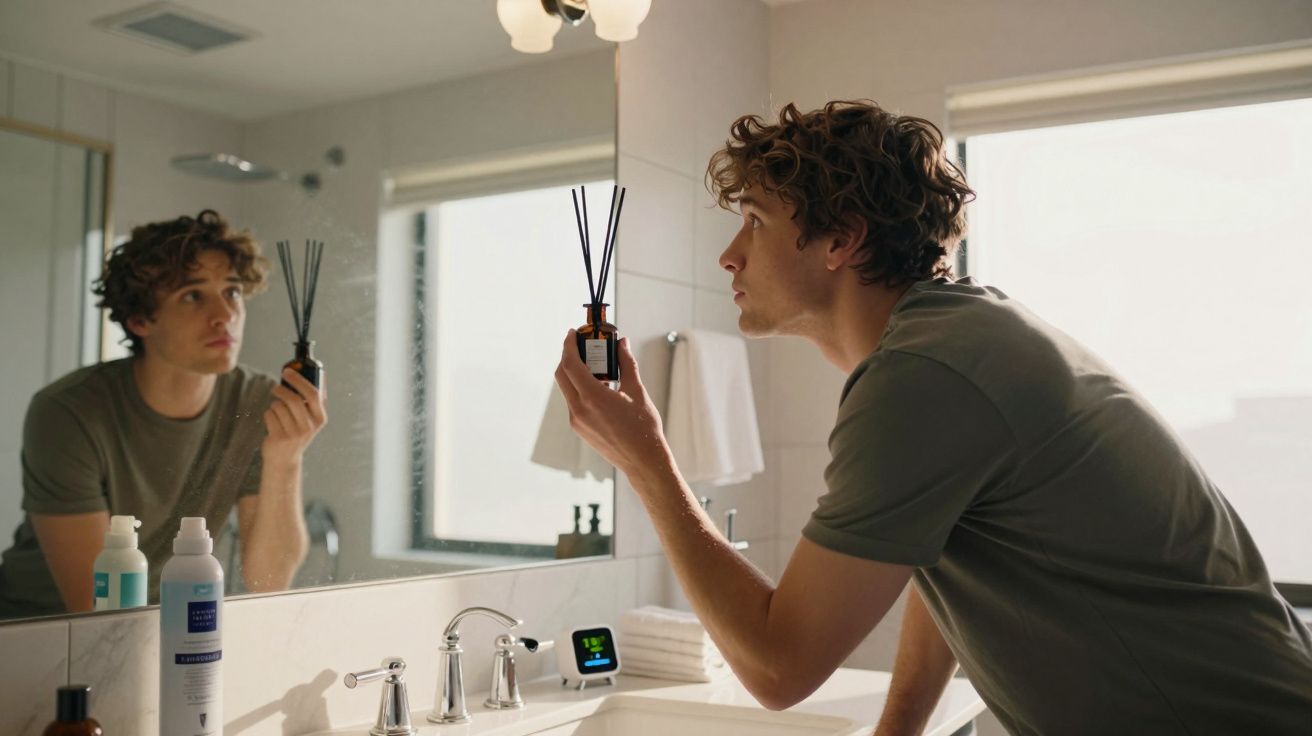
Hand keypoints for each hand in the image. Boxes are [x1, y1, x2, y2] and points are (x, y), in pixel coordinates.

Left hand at [262, 368, 327, 462]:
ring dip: (274, 405)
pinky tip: (272, 423)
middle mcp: (309, 427)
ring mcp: (294, 434)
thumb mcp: (310, 419)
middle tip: (276, 388)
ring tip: (277, 413)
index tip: (288, 371)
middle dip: (282, 390)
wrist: (285, 460)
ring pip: (279, 407)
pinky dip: (268, 414)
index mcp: (320, 418)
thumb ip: (313, 399)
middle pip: (294, 399)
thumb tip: (315, 373)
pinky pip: (269, 415)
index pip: (313, 394)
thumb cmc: (297, 432)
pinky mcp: (279, 438)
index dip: (299, 380)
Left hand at [554, 330, 673, 480]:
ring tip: (596, 366)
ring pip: (567, 388)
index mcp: (593, 397)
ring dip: (575, 373)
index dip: (569, 346)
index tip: (572, 333)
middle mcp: (579, 409)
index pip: (571, 364)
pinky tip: (600, 386)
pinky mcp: (579, 428)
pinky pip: (573, 402)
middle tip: (582, 345)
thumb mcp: (637, 392)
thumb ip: (627, 364)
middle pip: (562, 375)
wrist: (643, 460)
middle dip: (569, 356)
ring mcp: (577, 421)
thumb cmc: (643, 428)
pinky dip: (580, 388)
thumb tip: (622, 344)